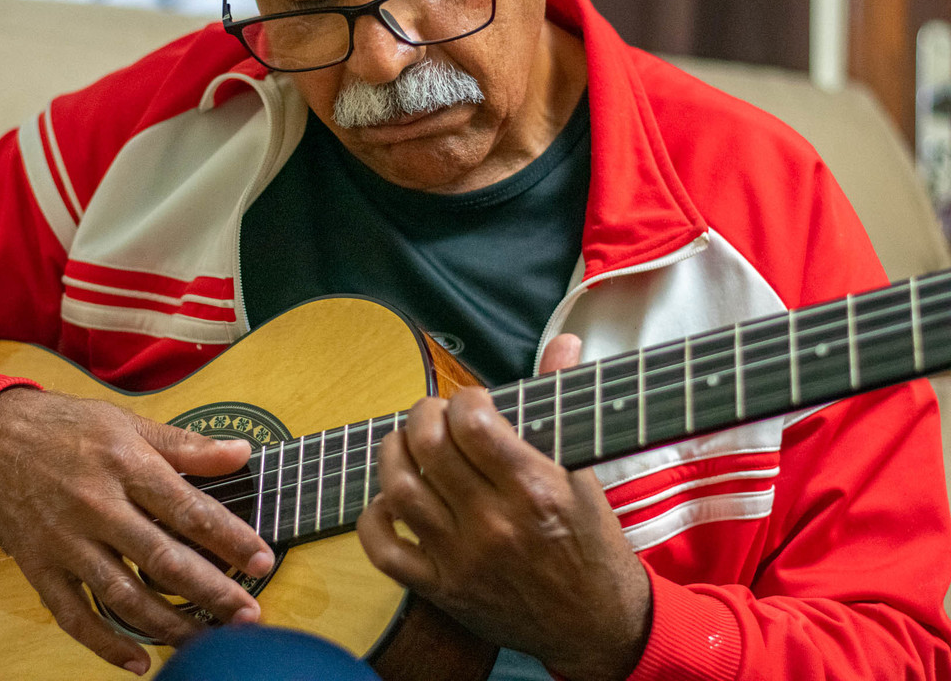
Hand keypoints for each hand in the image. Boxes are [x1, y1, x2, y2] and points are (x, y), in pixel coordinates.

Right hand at [0, 388, 274, 674]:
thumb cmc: (65, 428)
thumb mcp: (129, 424)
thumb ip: (187, 445)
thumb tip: (241, 453)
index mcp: (125, 466)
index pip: (189, 509)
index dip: (231, 538)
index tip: (263, 560)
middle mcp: (97, 507)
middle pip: (162, 559)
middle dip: (211, 591)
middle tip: (248, 614)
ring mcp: (67, 542)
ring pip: (123, 595)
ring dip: (168, 624)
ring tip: (207, 639)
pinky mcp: (41, 569)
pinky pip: (75, 616)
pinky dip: (106, 645)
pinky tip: (139, 661)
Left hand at [357, 335, 650, 680]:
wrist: (597, 627)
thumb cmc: (593, 546)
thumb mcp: (585, 472)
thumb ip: (563, 402)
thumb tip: (565, 341)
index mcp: (536, 489)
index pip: (473, 421)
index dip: (464, 398)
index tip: (472, 402)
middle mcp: (495, 524)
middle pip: (428, 446)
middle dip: (423, 414)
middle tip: (434, 415)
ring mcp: (463, 559)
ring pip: (398, 489)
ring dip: (393, 454)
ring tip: (407, 445)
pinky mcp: (441, 589)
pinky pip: (383, 550)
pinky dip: (373, 518)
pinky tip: (389, 500)